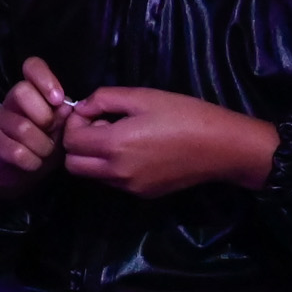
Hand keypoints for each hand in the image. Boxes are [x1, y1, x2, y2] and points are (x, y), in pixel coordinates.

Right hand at [0, 57, 75, 196]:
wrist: (17, 173)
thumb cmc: (42, 144)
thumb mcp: (59, 130)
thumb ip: (63, 117)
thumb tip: (66, 106)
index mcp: (30, 91)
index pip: (32, 67)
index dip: (45, 79)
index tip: (58, 100)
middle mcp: (11, 101)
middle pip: (21, 92)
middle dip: (44, 116)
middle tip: (51, 131)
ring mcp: (0, 122)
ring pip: (22, 127)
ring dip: (43, 145)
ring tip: (46, 152)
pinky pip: (16, 151)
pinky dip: (32, 161)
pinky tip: (34, 163)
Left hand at [61, 87, 279, 199]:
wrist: (221, 148)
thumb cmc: (184, 115)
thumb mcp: (143, 97)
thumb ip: (104, 99)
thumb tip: (81, 107)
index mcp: (114, 145)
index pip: (70, 141)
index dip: (74, 123)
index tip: (91, 112)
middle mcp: (117, 172)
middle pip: (73, 165)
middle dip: (77, 144)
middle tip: (100, 126)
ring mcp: (129, 188)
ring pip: (91, 176)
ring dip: (93, 157)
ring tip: (120, 137)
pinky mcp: (143, 194)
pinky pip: (113, 182)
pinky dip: (112, 167)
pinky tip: (136, 150)